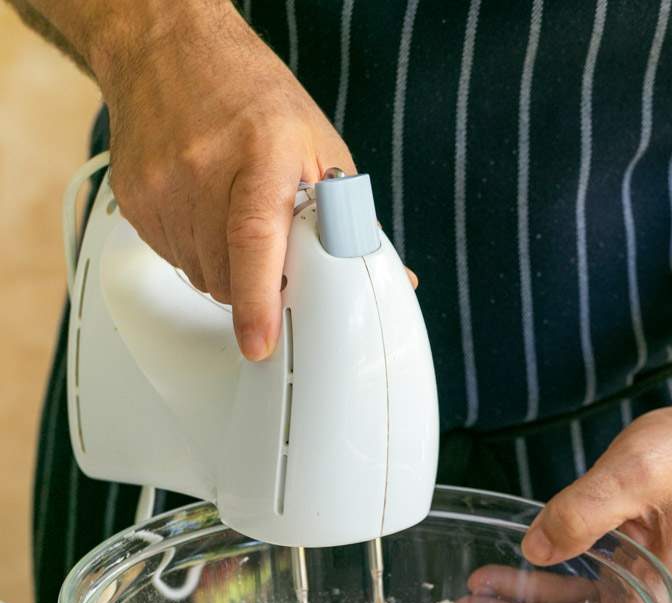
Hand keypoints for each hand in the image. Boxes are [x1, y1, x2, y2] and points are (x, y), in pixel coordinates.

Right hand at [94, 4, 355, 360]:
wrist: (169, 49)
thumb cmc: (252, 97)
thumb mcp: (317, 145)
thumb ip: (350, 217)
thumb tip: (396, 278)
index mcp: (262, 151)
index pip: (255, 240)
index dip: (258, 301)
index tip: (260, 343)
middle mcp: (204, 166)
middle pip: (229, 274)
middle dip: (255, 284)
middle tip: (270, 250)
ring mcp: (161, 184)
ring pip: (200, 275)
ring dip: (225, 268)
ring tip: (233, 216)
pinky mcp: (136, 200)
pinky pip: (175, 259)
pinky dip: (197, 251)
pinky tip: (204, 210)